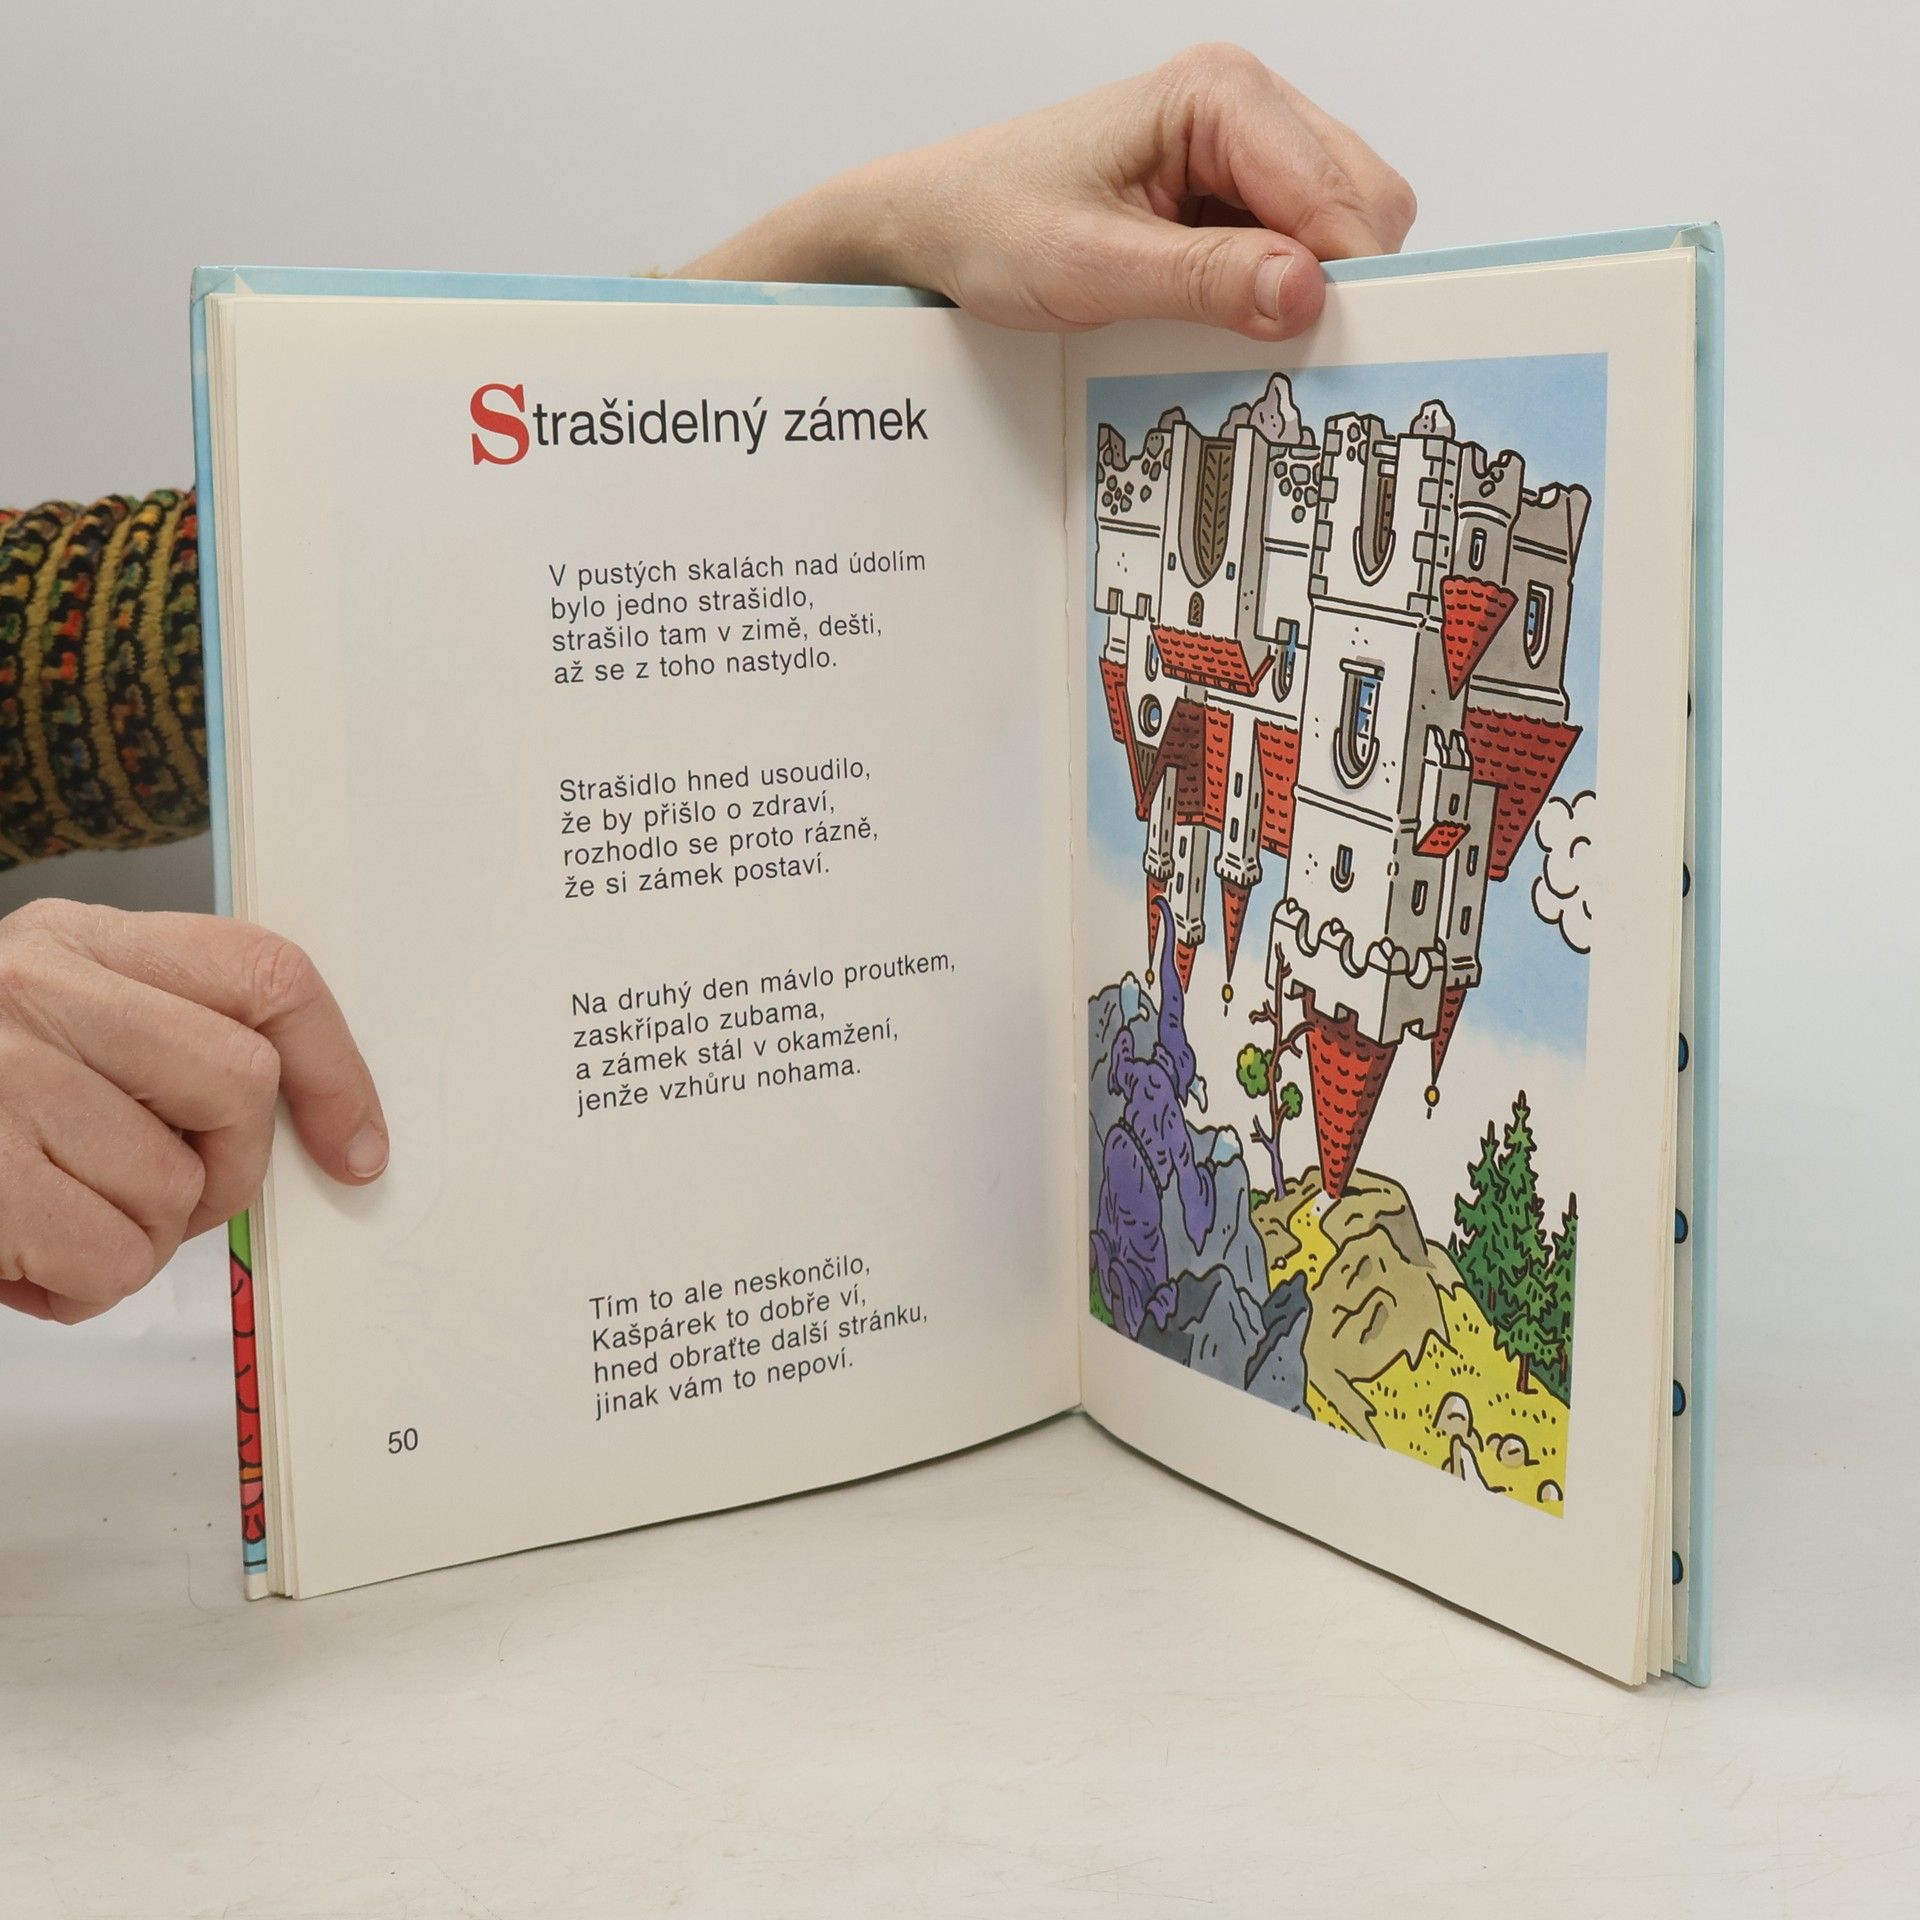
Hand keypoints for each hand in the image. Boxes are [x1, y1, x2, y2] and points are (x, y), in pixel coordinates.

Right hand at [0, 901, 386, 1323]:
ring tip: (60, 1217)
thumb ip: (162, 1042)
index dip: (336, 1070)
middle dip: (225, 1169)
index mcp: (75, 940)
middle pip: (240, 1087)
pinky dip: (84, 1285)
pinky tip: (24, 1257)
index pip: (266, 976)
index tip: (356, 1148)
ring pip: (176, 1188)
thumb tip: (321, 1125)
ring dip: (138, 1238)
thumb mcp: (50, 1026)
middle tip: (158, 1193)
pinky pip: (109, 1258)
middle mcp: (35, 987)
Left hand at [679, 44, 1415, 341]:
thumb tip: (1305, 295)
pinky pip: (1295, 245)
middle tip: (1282, 354)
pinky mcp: (1228, 190)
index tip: (1329, 354)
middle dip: (1336, 284)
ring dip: (1306, 290)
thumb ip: (1204, 281)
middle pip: (1361, 204)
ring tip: (1241, 335)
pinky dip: (1278, 291)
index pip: (1338, 193)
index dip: (1344, 281)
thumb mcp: (1092, 269)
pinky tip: (1229, 319)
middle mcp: (1244, 104)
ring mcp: (1242, 146)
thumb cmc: (991, 223)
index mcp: (1219, 94)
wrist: (936, 224)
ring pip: (1338, 228)